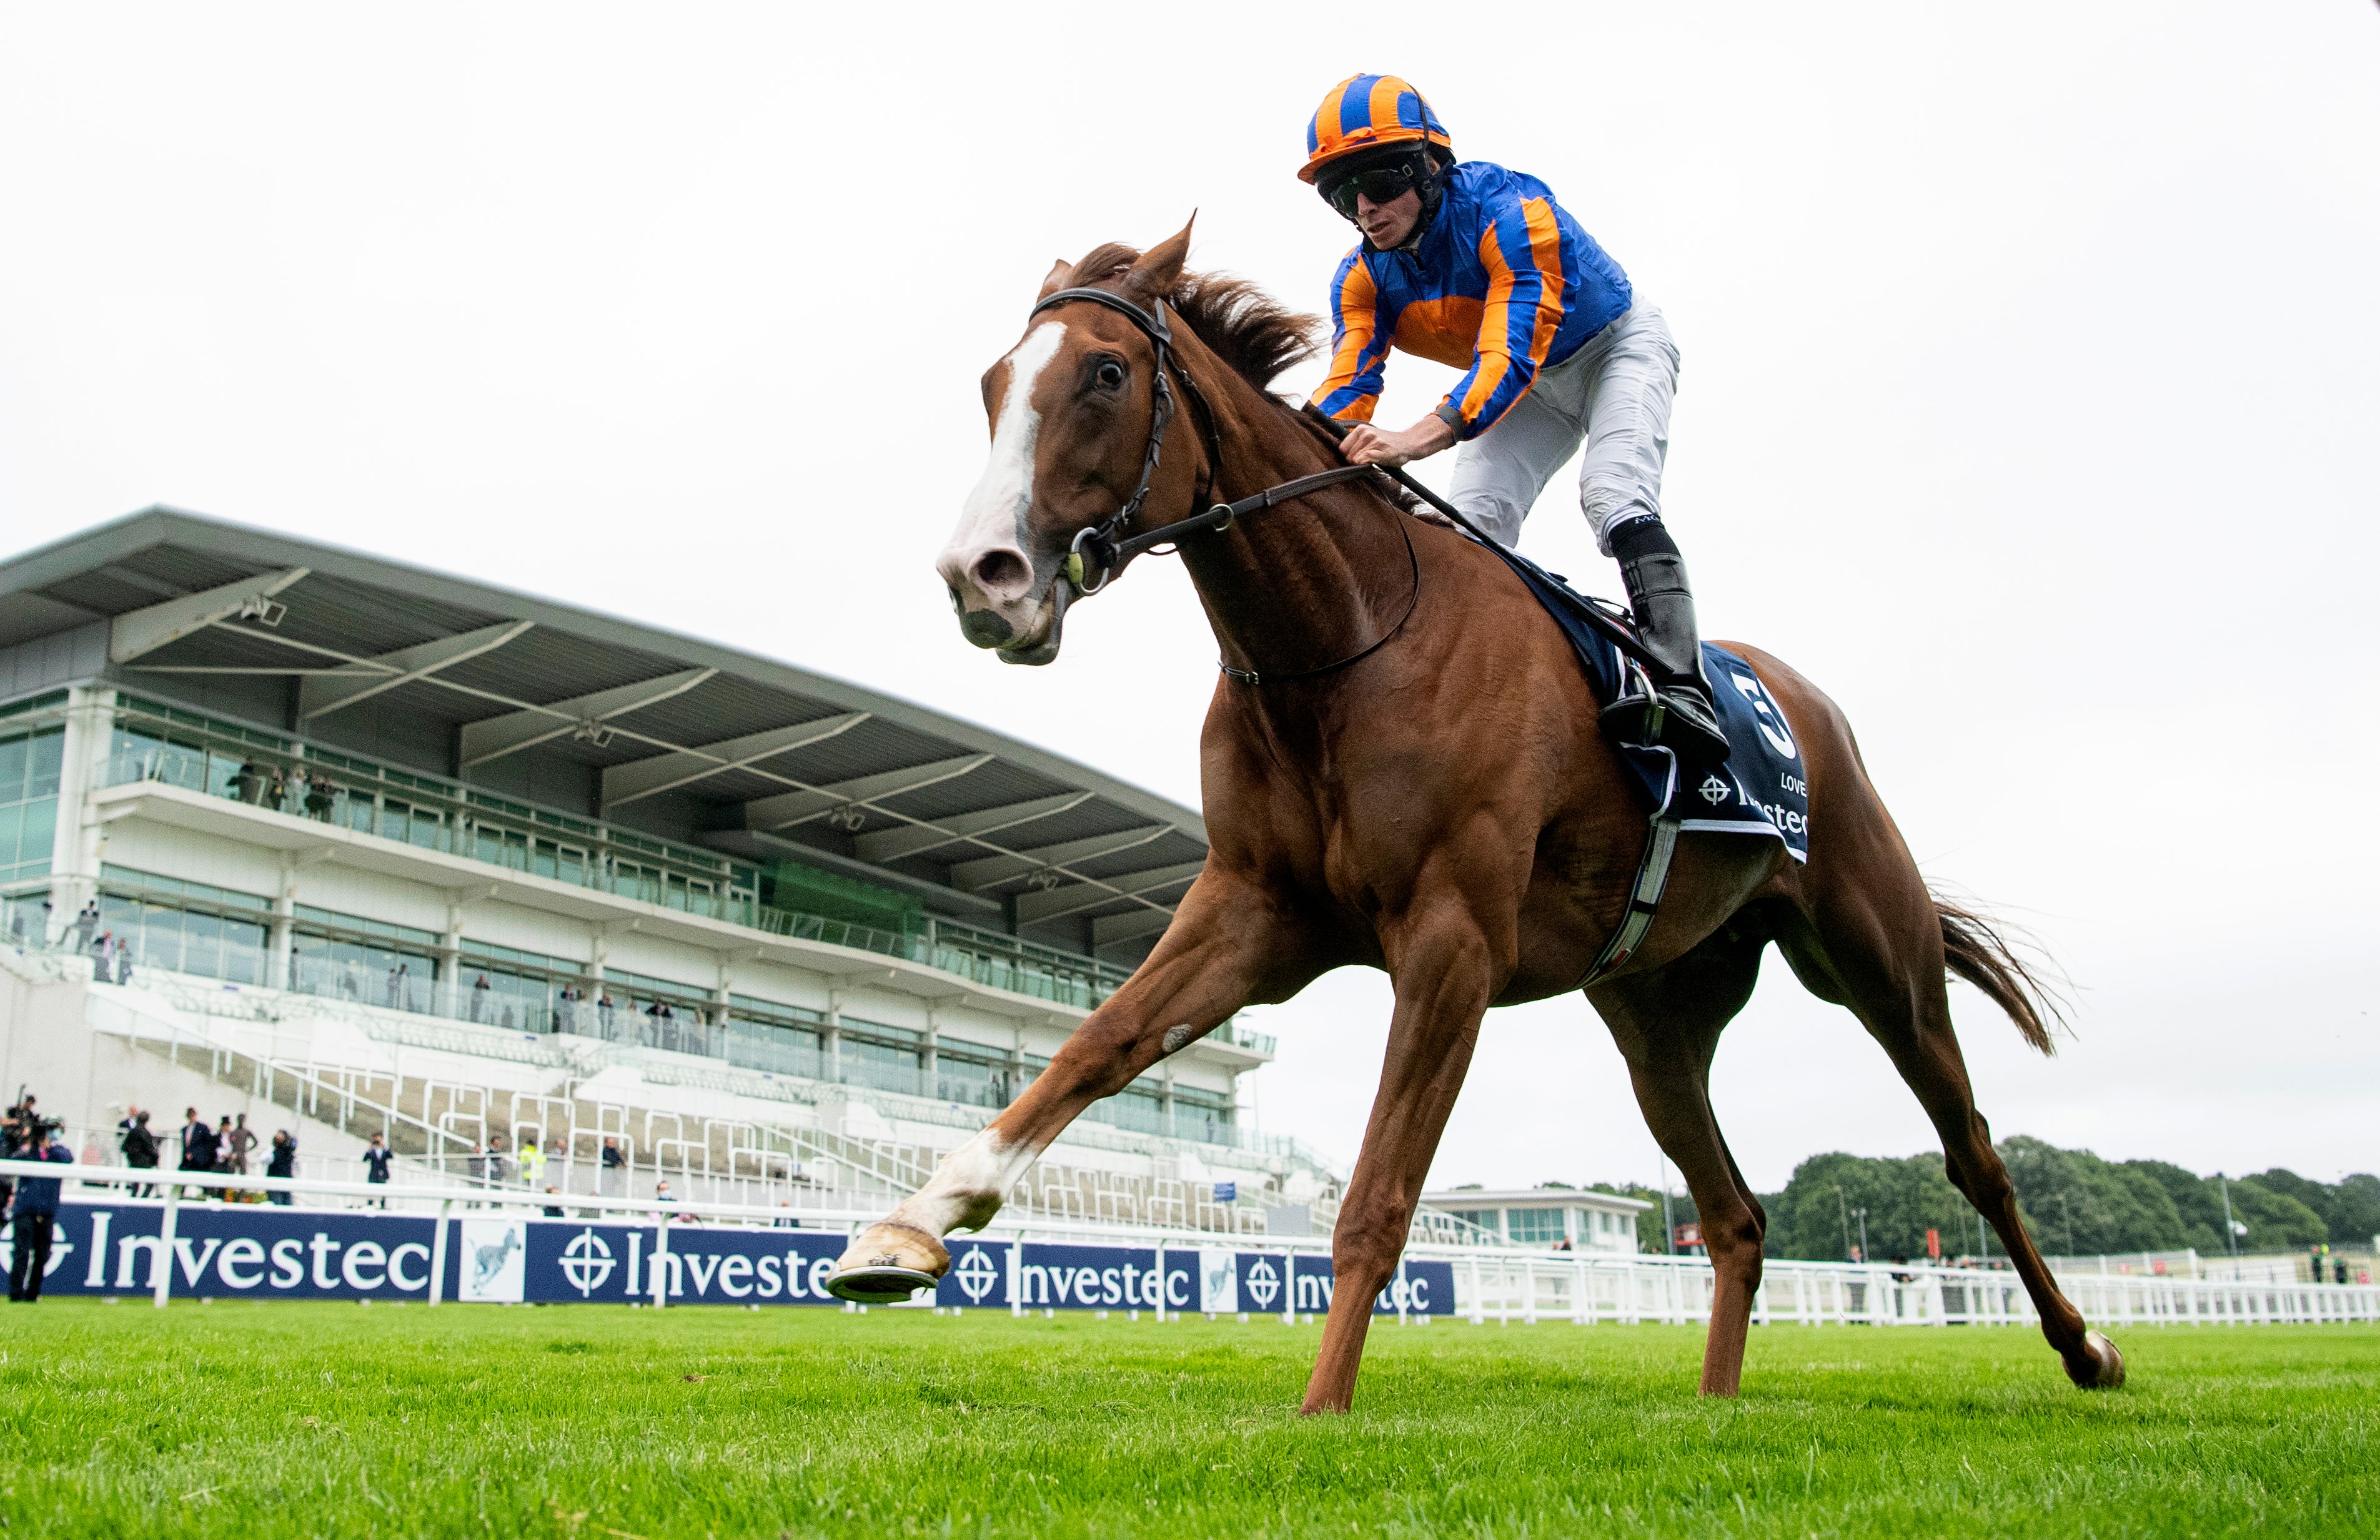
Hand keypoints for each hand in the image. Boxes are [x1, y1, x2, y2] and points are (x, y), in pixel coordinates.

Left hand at [1339, 413, 1456, 467]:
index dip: (1348, 456)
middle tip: (1369, 458)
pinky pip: (1367, 457)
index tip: (1358, 457)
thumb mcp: (1368, 439)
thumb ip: (1355, 444)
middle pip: (1348, 456)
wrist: (1408, 444)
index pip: (1342, 448)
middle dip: (1356, 461)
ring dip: (1364, 463)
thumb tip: (1340, 452)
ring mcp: (1374, 440)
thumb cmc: (1387, 444)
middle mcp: (1366, 432)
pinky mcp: (1383, 449)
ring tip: (1376, 458)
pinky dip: (1366, 460)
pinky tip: (1373, 461)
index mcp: (1360, 429)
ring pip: (1356, 459)